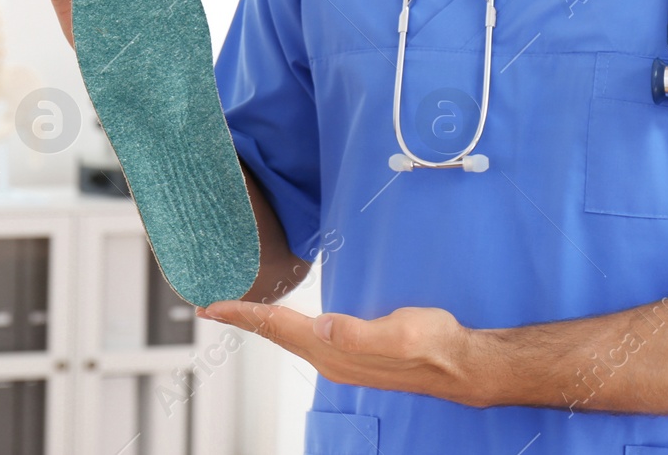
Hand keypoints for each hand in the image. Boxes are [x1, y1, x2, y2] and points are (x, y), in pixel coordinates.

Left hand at [195, 300, 489, 407]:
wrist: (458, 362)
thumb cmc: (433, 345)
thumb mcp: (400, 332)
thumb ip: (360, 333)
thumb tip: (324, 326)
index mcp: (335, 351)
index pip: (278, 328)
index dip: (244, 315)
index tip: (212, 305)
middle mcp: (330, 358)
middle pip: (274, 334)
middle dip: (241, 318)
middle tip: (209, 305)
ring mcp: (339, 358)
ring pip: (287, 337)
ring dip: (260, 322)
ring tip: (236, 309)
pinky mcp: (350, 353)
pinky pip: (303, 337)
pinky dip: (282, 325)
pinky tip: (280, 318)